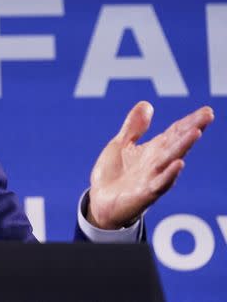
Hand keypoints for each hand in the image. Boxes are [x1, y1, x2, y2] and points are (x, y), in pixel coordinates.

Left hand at [87, 101, 214, 229]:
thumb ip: (133, 127)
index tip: (207, 111)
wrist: (100, 203)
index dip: (189, 121)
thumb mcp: (121, 145)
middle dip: (191, 129)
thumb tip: (146, 104)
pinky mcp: (144, 194)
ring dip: (183, 147)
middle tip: (207, 116)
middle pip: (177, 143)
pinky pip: (159, 184)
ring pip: (171, 160)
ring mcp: (152, 178)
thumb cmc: (113, 175)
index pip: (174, 133)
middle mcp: (156, 163)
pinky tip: (178, 164)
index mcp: (152, 151)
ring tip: (196, 132)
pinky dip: (169, 174)